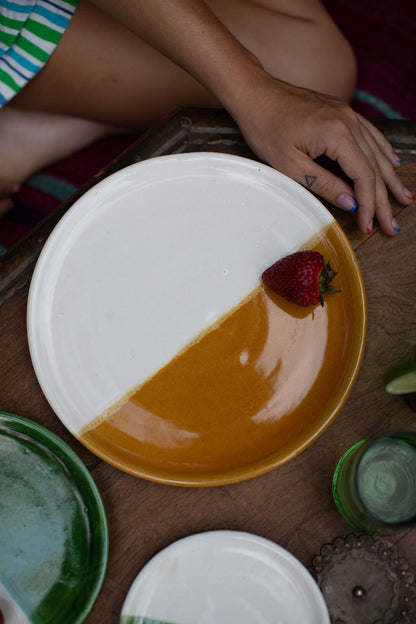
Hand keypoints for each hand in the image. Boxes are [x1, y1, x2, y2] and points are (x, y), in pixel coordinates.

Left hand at [231, 74, 412, 234]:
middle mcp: (348, 122)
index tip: (368, 227)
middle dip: (385, 199)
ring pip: (377, 151)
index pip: (363, 176)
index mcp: (336, 135)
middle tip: (392, 225)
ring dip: (390, 178)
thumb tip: (350, 203)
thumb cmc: (266, 128)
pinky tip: (392, 164)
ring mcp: (347, 114)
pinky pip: (370, 135)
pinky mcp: (342, 112)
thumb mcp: (289, 165)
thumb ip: (322, 184)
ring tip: (403, 199)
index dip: (369, 205)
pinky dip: (383, 153)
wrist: (256, 93)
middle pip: (375, 167)